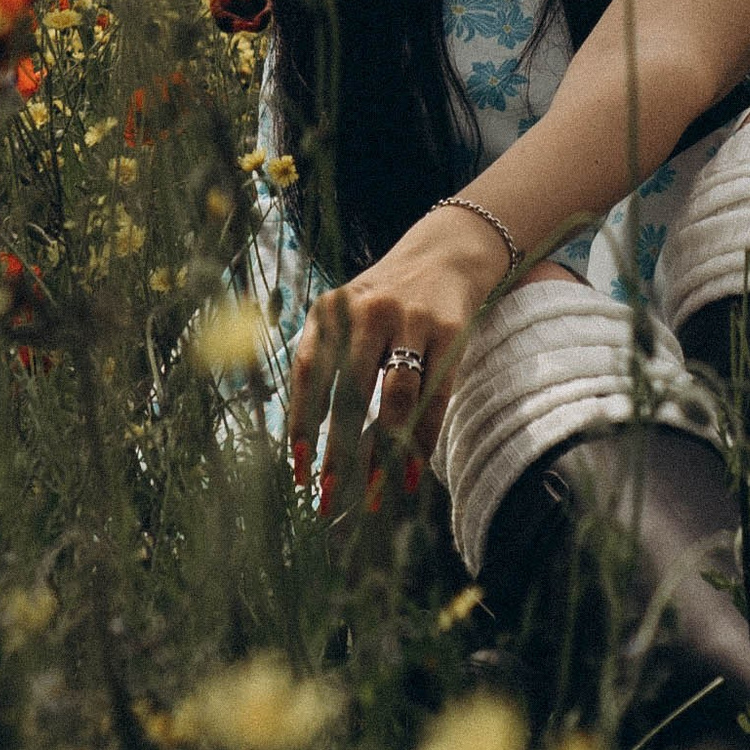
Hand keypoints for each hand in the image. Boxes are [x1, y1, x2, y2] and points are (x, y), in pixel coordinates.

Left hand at [288, 211, 503, 488]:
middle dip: (339, 449)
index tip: (299, 469)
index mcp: (332, 309)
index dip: (301, 423)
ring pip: (395, 397)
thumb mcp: (346, 315)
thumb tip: (306, 443)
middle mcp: (369, 311)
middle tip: (330, 495)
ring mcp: (413, 320)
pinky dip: (422, 438)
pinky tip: (411, 471)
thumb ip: (325, 360)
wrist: (445, 254)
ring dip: (383, 451)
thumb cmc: (384, 301)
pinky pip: (435, 396)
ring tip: (373, 495)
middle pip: (350, 391)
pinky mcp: (450, 332)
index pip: (308, 371)